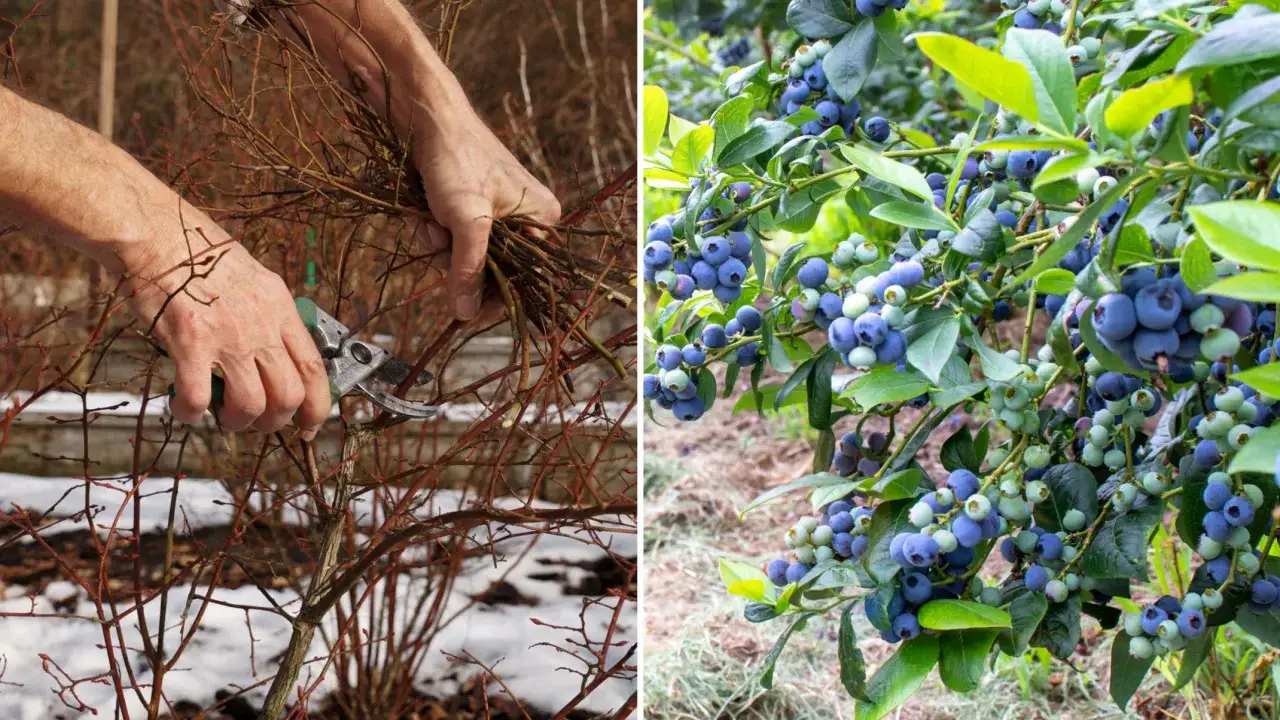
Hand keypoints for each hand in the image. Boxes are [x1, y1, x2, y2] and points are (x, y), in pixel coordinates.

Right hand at [123, 224, 331, 437]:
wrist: (158, 234)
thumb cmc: (200, 256)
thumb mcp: (256, 280)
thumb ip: (271, 317)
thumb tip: (279, 355)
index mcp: (280, 309)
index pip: (314, 368)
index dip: (317, 404)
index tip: (309, 422)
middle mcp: (261, 324)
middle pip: (288, 394)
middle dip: (275, 421)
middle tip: (257, 420)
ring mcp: (227, 335)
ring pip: (251, 404)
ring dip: (238, 421)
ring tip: (224, 415)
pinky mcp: (189, 342)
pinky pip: (198, 397)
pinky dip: (193, 412)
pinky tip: (187, 408)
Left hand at [412, 110, 560, 320]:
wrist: (423, 114)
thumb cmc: (456, 158)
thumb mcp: (467, 219)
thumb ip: (469, 268)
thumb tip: (465, 315)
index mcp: (542, 218)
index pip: (525, 277)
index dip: (495, 298)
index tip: (465, 312)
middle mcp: (525, 217)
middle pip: (492, 269)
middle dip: (458, 262)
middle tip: (440, 246)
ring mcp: (495, 212)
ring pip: (465, 255)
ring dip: (440, 246)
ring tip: (430, 220)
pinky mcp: (468, 206)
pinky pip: (451, 238)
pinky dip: (433, 231)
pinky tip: (424, 214)